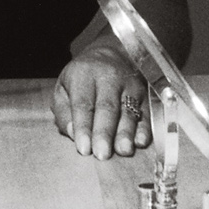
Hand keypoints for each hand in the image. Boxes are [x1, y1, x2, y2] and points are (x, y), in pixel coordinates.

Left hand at [51, 42, 152, 158]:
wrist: (110, 55)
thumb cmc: (82, 79)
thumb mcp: (63, 89)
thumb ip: (64, 112)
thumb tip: (73, 133)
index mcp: (84, 74)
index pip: (83, 103)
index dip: (83, 126)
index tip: (83, 148)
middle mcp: (109, 77)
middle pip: (107, 107)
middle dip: (105, 132)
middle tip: (102, 153)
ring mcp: (129, 85)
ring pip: (128, 110)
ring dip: (126, 132)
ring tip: (122, 150)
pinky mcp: (145, 93)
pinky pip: (146, 111)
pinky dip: (144, 128)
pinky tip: (140, 141)